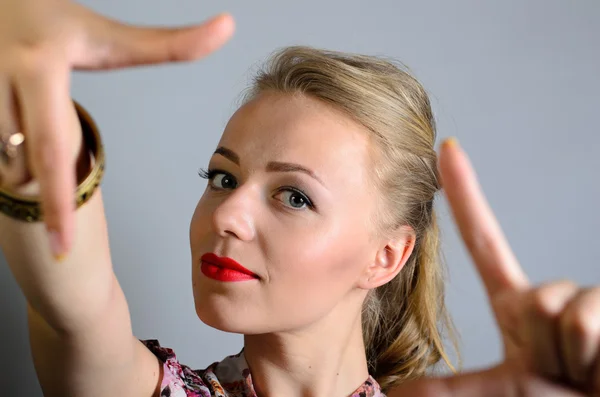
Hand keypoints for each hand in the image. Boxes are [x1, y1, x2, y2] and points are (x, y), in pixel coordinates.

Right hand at [0, 0, 233, 257]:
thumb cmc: (57, 22)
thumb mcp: (108, 37)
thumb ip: (169, 43)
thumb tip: (227, 26)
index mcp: (41, 66)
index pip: (53, 150)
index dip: (58, 207)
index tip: (64, 251)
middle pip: (23, 166)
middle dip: (42, 204)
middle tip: (62, 243)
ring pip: (2, 162)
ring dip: (25, 168)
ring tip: (34, 140)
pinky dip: (8, 155)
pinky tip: (15, 133)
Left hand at [388, 138, 598, 395]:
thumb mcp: (500, 395)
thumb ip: (453, 392)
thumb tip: (398, 394)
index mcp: (515, 308)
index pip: (484, 241)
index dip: (465, 193)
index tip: (446, 148)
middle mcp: (549, 298)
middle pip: (535, 300)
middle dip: (547, 346)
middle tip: (559, 376)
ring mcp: (585, 301)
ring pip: (560, 311)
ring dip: (571, 357)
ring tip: (582, 374)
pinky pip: (587, 323)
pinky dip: (595, 356)